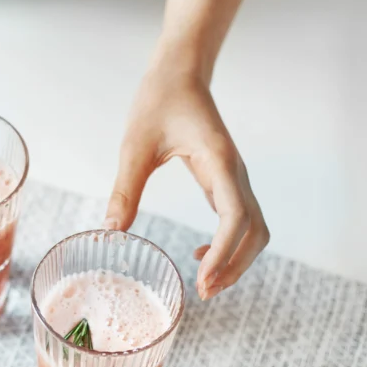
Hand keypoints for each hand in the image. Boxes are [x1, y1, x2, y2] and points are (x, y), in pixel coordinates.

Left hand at [105, 63, 268, 300]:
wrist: (180, 73)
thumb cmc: (159, 101)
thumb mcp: (135, 145)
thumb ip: (126, 188)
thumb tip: (111, 230)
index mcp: (219, 161)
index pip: (235, 217)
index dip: (224, 253)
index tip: (203, 280)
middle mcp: (235, 173)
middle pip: (255, 231)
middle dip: (235, 266)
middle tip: (204, 293)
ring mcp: (234, 178)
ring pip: (254, 229)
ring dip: (236, 260)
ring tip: (207, 285)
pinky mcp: (225, 181)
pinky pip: (240, 220)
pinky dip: (229, 245)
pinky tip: (199, 258)